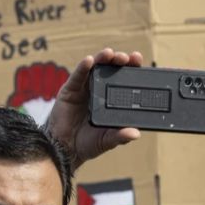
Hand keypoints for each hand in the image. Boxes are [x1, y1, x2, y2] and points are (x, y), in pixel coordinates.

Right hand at [45, 48, 142, 168]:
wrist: (64, 149)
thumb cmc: (87, 144)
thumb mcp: (107, 141)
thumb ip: (120, 136)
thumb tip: (135, 134)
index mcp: (112, 100)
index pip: (126, 80)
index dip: (133, 69)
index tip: (140, 61)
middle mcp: (100, 91)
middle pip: (112, 69)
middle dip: (121, 60)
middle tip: (127, 58)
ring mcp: (85, 89)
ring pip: (96, 68)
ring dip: (104, 58)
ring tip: (110, 54)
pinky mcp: (70, 90)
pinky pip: (78, 76)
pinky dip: (83, 67)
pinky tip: (89, 61)